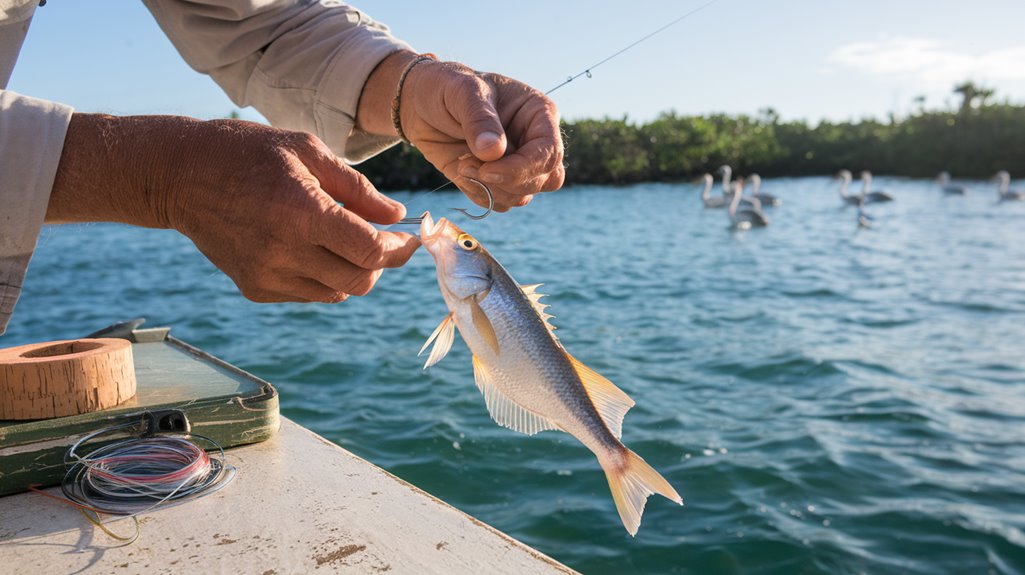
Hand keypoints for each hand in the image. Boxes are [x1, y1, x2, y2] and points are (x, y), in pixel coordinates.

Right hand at [48, 114, 419, 302]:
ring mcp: (267, 274)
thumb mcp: (308, 151)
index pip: (371, 251)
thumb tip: (396, 215)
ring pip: (338, 292)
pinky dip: (324, 277)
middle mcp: (284, 251)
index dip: (400, 248)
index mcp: (302, 212)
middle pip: (361, 280)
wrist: (179, 175)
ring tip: (342, 238)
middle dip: (381, 262)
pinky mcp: (254, 288)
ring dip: (353, 270)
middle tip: (383, 239)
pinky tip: (311, 247)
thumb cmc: (248, 152)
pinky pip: (310, 294)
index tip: (410, 237)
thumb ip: (357, 187)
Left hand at [402, 59, 564, 210]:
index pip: (549, 152)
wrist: (420, 103)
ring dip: (490, 190)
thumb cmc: (447, 87)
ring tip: (463, 165)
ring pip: (523, 196)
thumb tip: (494, 151)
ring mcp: (517, 164)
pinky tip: (461, 171)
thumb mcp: (462, 91)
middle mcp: (534, 142)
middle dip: (507, 182)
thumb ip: (480, 118)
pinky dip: (479, 195)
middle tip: (469, 166)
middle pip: (544, 180)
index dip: (523, 168)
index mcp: (538, 114)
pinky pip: (500, 203)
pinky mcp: (496, 181)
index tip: (487, 169)